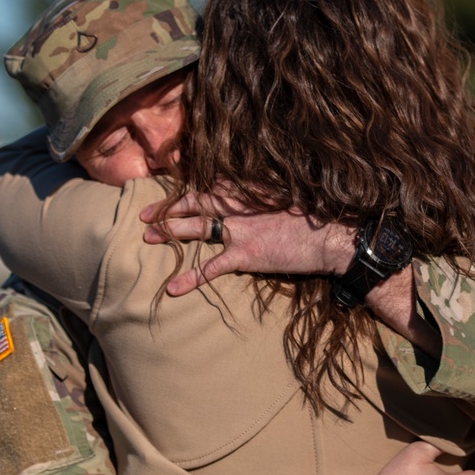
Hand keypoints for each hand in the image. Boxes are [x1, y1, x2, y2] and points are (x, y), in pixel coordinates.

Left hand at [140, 192, 356, 295]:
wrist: (329, 236)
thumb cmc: (313, 215)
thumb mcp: (285, 194)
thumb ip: (261, 191)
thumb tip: (247, 186)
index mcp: (247, 190)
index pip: (209, 186)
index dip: (186, 188)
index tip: (168, 189)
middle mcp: (238, 207)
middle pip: (194, 204)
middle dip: (167, 209)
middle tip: (145, 215)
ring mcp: (239, 231)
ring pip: (195, 230)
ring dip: (169, 233)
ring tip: (147, 238)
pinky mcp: (244, 256)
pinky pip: (210, 268)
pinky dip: (190, 278)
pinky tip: (171, 288)